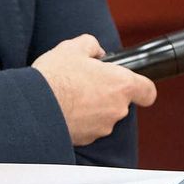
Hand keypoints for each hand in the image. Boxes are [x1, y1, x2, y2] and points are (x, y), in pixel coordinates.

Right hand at [32, 34, 156, 145]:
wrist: (34, 104)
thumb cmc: (56, 76)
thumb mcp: (72, 47)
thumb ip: (91, 44)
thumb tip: (96, 51)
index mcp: (121, 84)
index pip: (148, 91)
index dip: (141, 87)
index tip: (130, 84)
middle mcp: (117, 108)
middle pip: (120, 102)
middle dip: (104, 93)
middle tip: (82, 83)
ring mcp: (103, 126)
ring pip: (103, 115)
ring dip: (91, 108)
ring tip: (68, 97)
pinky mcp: (87, 138)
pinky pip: (88, 127)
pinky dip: (79, 120)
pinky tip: (62, 110)